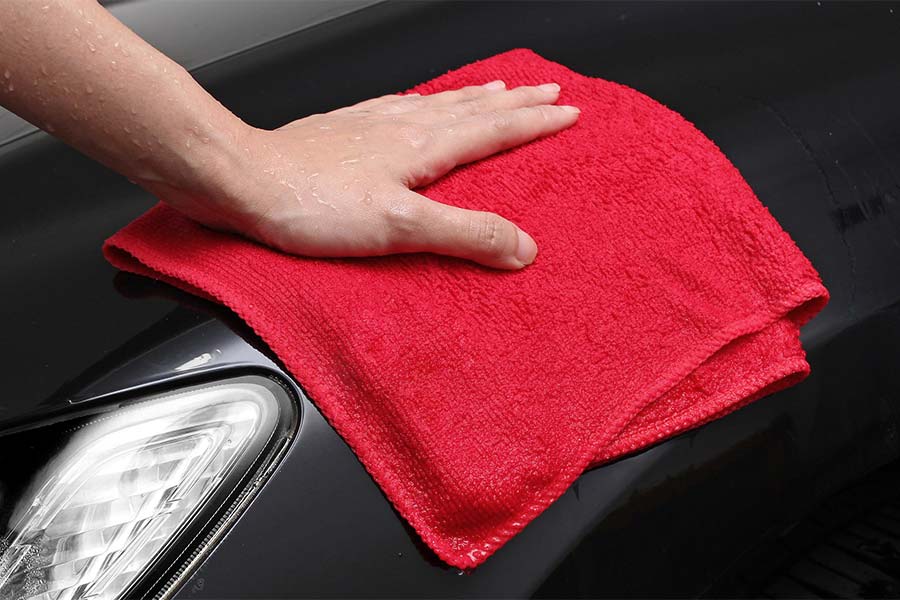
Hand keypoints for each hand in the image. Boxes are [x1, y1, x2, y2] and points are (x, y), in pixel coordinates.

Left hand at [160, 81, 579, 268]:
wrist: (240, 181)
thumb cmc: (310, 204)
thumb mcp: (399, 226)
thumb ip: (465, 233)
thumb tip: (522, 247)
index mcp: (423, 147)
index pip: (495, 129)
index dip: (535, 122)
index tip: (567, 112)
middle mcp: (402, 127)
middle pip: (474, 108)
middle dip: (516, 101)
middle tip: (547, 91)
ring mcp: (372, 125)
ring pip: (441, 103)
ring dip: (478, 97)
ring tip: (500, 89)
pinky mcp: (345, 130)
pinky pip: (403, 105)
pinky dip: (427, 101)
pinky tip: (419, 103)